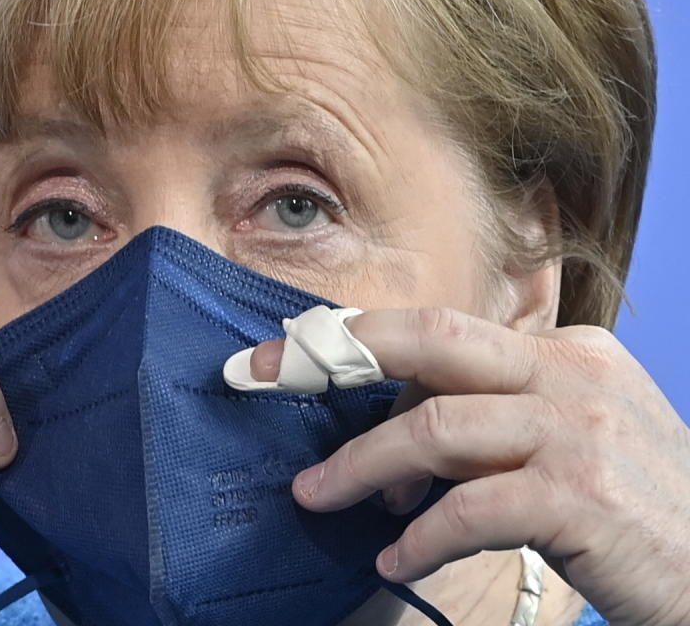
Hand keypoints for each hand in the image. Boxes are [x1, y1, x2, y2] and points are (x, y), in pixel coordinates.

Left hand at [251, 308, 689, 625]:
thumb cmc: (632, 508)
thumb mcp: (567, 437)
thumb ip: (490, 417)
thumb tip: (392, 434)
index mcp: (564, 350)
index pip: (440, 331)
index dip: (358, 339)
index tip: (287, 353)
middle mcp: (571, 374)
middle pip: (432, 341)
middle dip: (334, 355)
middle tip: (258, 374)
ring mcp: (578, 433)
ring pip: (435, 428)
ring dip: (360, 467)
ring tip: (316, 498)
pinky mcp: (582, 499)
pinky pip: (470, 509)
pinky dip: (420, 536)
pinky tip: (395, 559)